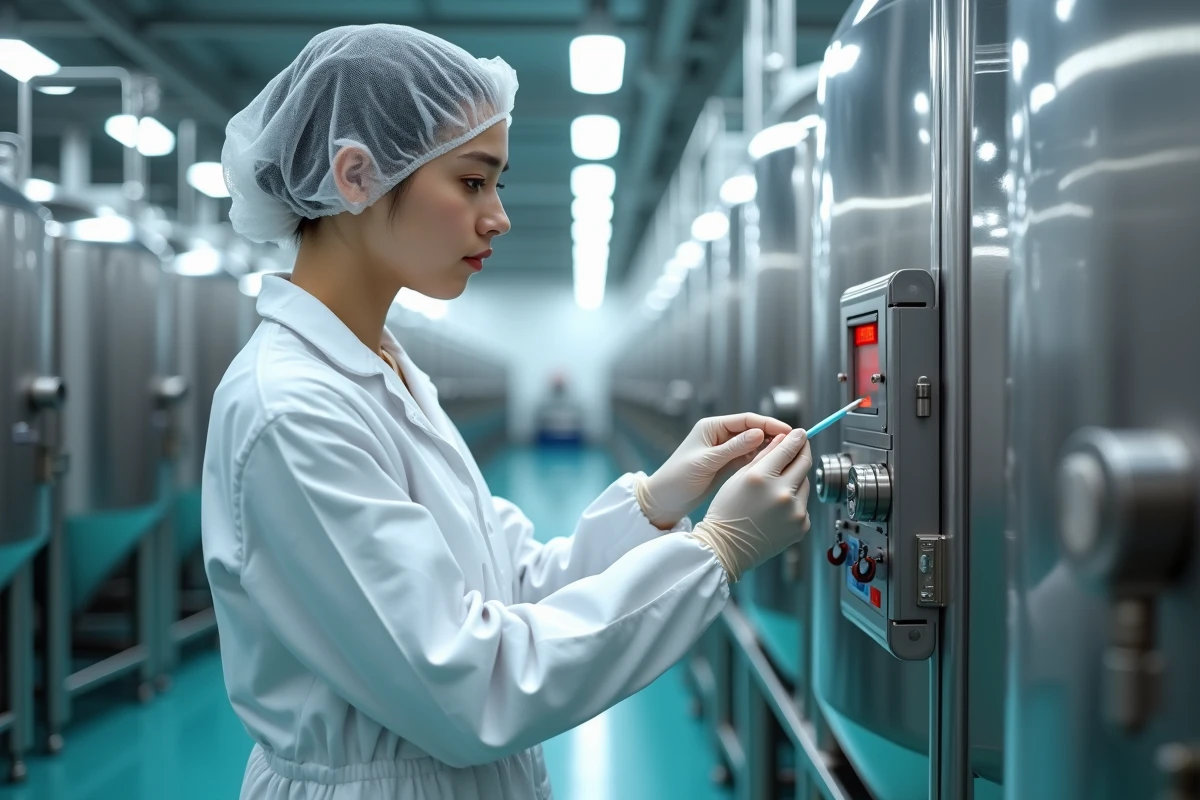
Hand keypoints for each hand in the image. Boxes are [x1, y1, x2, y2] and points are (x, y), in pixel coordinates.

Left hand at [634, 413, 791, 528]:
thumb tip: (759, 433)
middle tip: (794, 443)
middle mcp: (719, 436)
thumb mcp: (706, 462)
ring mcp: (724, 450)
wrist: (663, 500)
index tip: (787, 432)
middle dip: (773, 435)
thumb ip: (733, 448)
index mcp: (711, 427)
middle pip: (752, 430)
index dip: (768, 424)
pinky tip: (774, 466)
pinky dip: (761, 461)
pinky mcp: (726, 465)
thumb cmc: (677, 479)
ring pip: (753, 445)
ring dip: (769, 449)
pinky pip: (749, 459)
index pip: (746, 420)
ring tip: (789, 455)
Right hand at [688, 429, 812, 582]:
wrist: (727, 547)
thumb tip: (784, 440)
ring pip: (804, 484)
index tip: (800, 433)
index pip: (788, 449)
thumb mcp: (739, 477)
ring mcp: (795, 511)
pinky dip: (794, 502)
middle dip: (803, 452)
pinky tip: (777, 507)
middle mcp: (782, 493)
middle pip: (804, 463)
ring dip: (796, 479)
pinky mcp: (801, 526)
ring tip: (778, 486)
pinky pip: (803, 505)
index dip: (796, 438)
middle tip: (801, 446)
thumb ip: (764, 456)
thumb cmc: (727, 511)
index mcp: (762, 478)